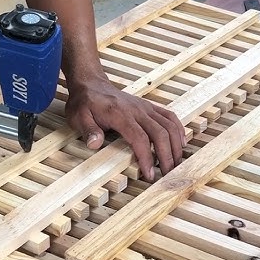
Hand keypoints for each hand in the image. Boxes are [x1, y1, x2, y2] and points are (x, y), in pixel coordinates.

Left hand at [66, 78, 185, 180]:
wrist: (91, 84)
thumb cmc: (85, 103)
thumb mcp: (78, 117)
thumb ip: (88, 130)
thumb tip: (95, 143)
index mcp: (120, 114)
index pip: (140, 138)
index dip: (147, 157)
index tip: (150, 174)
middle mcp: (137, 110)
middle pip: (160, 133)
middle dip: (166, 156)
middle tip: (167, 175)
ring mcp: (145, 108)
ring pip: (169, 126)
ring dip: (175, 146)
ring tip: (176, 164)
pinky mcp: (150, 107)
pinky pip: (170, 117)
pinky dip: (179, 130)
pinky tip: (181, 144)